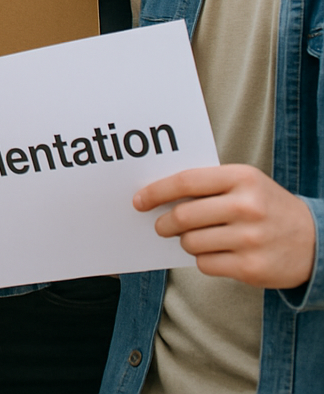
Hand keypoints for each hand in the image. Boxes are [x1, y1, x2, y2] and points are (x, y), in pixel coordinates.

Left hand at [135, 164, 315, 288]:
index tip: (139, 200)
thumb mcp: (244, 183)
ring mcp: (250, 238)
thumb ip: (207, 185)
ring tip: (194, 238)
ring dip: (185, 242)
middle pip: (184, 215)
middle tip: (160, 225)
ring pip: (191, 242)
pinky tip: (214, 253)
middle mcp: (246, 206)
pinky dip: (202, 260)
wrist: (314, 240)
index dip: (156, 191)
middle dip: (165, 222)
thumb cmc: (265, 206)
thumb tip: (159, 195)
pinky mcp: (251, 268)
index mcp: (241, 178)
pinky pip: (206, 264)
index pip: (185, 182)